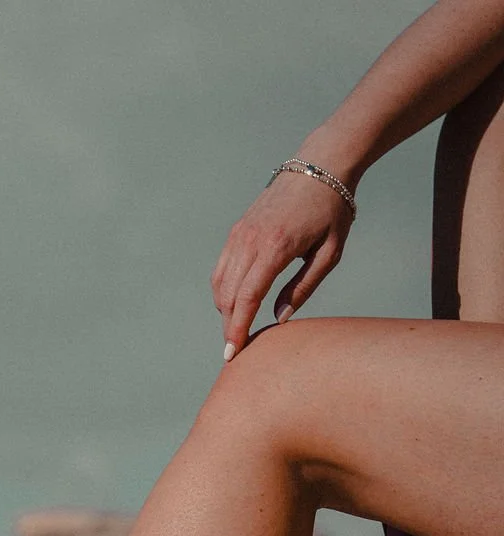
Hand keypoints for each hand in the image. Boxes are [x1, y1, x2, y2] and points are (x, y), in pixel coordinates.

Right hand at [210, 168, 355, 359]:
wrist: (320, 164)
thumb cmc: (332, 210)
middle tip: (234, 352)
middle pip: (230, 295)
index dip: (238, 329)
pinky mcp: (237, 230)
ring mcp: (241, 233)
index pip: (248, 297)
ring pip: (221, 284)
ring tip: (236, 330)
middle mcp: (252, 240)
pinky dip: (223, 291)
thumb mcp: (329, 253)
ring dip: (225, 311)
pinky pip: (221, 269)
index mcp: (276, 247)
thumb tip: (279, 317)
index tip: (232, 353)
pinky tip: (234, 305)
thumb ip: (303, 287)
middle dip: (229, 327)